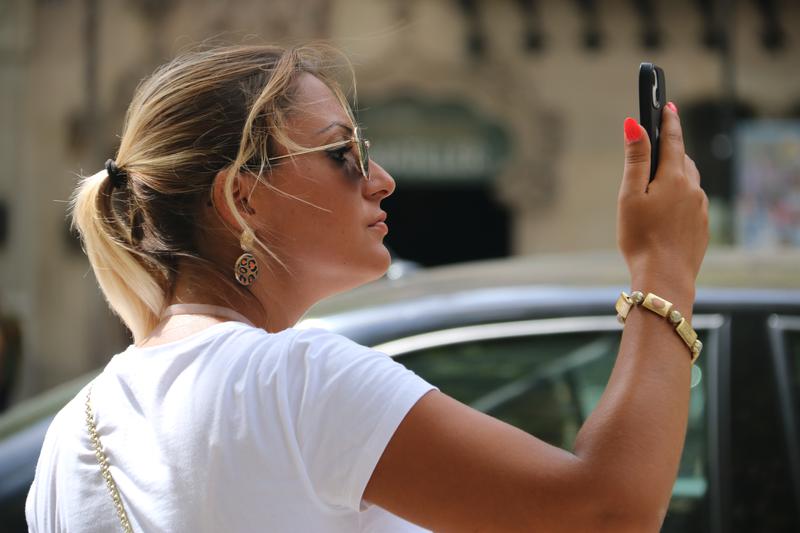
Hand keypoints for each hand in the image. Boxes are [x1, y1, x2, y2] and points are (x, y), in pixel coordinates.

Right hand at [617, 103, 708, 291]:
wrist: (664, 278)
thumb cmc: (641, 238)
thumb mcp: (630, 195)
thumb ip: (634, 159)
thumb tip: (634, 124)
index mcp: (674, 177)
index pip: (673, 139)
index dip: (668, 119)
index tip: (667, 104)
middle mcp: (693, 189)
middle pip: (681, 161)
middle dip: (669, 153)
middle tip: (653, 151)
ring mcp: (701, 209)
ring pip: (688, 183)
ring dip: (673, 179)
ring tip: (654, 190)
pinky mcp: (702, 227)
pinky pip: (691, 204)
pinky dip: (679, 201)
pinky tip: (664, 217)